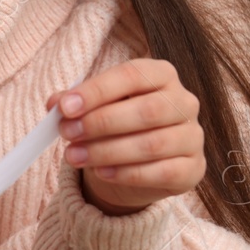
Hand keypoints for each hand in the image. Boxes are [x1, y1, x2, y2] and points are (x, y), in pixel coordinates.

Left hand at [45, 59, 204, 215]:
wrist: (136, 164)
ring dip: (108, 151)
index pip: (131, 75)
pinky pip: (163, 172)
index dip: (97, 91)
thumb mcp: (94, 107)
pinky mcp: (194, 168)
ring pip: (153, 144)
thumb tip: (55, 103)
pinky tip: (101, 173)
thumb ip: (75, 102)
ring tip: (74, 156)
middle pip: (146, 110)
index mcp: (161, 75)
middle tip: (67, 134)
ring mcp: (193, 136)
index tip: (65, 107)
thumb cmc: (115, 124)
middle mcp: (184, 102)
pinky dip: (127, 174)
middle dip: (101, 123)